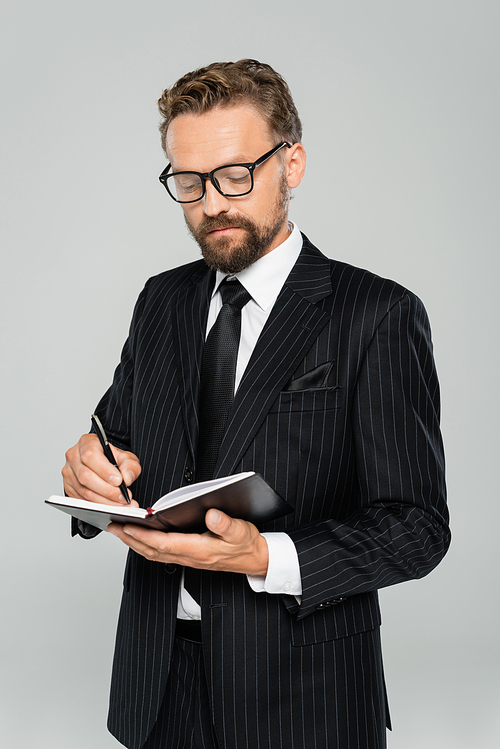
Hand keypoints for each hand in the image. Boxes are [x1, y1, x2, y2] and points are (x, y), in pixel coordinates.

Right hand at [62, 433, 141, 505]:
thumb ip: (130, 466)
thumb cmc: (113, 458)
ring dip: (104, 501)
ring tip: (121, 504)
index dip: (104, 470)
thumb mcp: (127, 457)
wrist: (106, 464)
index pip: (91, 456)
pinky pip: (81, 500)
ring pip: (84, 491)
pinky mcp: (68, 488)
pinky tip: (111, 507)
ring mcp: (69, 473)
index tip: (119, 481)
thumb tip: (126, 479)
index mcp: (87, 443)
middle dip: (107, 490)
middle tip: (123, 497)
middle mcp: (74, 457)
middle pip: (86, 476)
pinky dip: (97, 506)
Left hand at [107, 509, 268, 575]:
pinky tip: (139, 537)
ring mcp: (187, 559)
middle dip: (130, 539)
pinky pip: (160, 553)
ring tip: (119, 530)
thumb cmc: (246, 544)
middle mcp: (190, 557)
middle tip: (112, 526)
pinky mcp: (188, 557)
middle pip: (152, 550)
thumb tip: (211, 514)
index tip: (128, 525)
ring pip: (153, 553)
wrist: (255, 559)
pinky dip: (145, 545)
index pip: (164, 543)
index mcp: (199, 550)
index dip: (144, 535)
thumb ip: (226, 524)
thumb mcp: (241, 531)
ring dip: (134, 543)